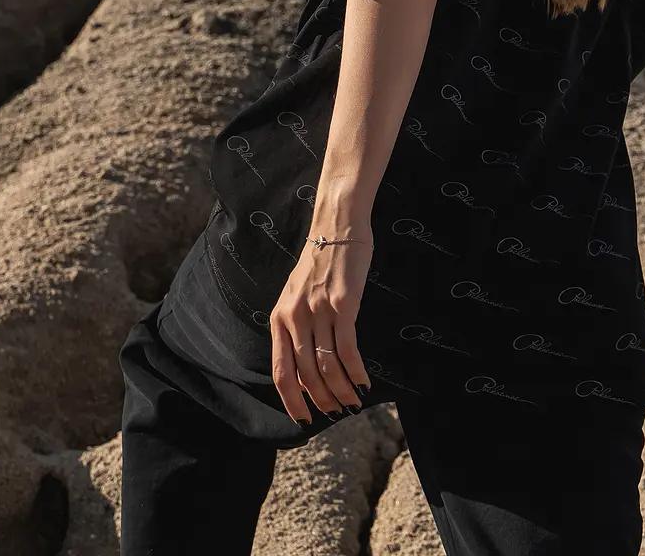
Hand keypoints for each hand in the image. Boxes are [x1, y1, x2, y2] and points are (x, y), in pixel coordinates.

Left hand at [270, 219, 373, 425]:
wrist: (337, 224)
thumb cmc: (322, 260)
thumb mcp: (297, 293)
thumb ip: (297, 325)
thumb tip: (307, 366)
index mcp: (280, 317)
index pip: (281, 371)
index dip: (291, 400)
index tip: (303, 420)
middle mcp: (295, 317)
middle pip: (306, 374)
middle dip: (322, 400)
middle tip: (337, 412)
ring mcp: (319, 310)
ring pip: (328, 366)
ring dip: (341, 391)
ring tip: (354, 402)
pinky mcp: (344, 304)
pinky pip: (348, 349)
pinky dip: (356, 372)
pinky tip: (364, 382)